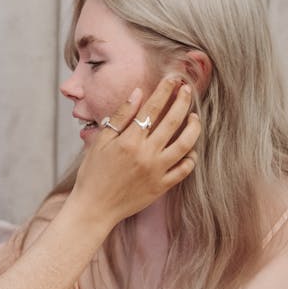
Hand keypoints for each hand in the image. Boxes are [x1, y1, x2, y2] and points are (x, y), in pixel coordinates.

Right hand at [72, 76, 199, 227]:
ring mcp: (156, 171)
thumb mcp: (100, 142)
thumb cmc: (93, 174)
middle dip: (183, 101)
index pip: (153, 108)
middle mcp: (146, 154)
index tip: (173, 79)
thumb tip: (138, 93)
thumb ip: (120, 116)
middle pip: (173, 121)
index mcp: (129, 140)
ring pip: (185, 144)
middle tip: (187, 90)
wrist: (94, 208)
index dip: (165, 90)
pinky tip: (191, 149)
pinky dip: (191, 158)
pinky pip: (184, 170)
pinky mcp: (161, 186)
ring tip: (194, 117)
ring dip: (193, 127)